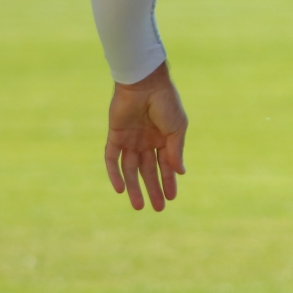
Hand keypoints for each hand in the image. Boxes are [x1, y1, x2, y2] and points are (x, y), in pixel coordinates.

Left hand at [104, 62, 187, 212]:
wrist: (145, 83)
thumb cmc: (165, 102)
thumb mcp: (176, 128)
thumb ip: (176, 151)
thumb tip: (180, 173)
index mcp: (163, 138)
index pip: (165, 165)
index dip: (169, 181)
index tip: (171, 198)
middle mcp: (146, 141)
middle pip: (148, 171)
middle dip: (153, 189)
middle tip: (157, 209)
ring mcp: (130, 139)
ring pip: (130, 169)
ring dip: (134, 188)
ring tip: (139, 206)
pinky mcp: (115, 135)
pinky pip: (112, 158)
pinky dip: (114, 174)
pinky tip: (120, 190)